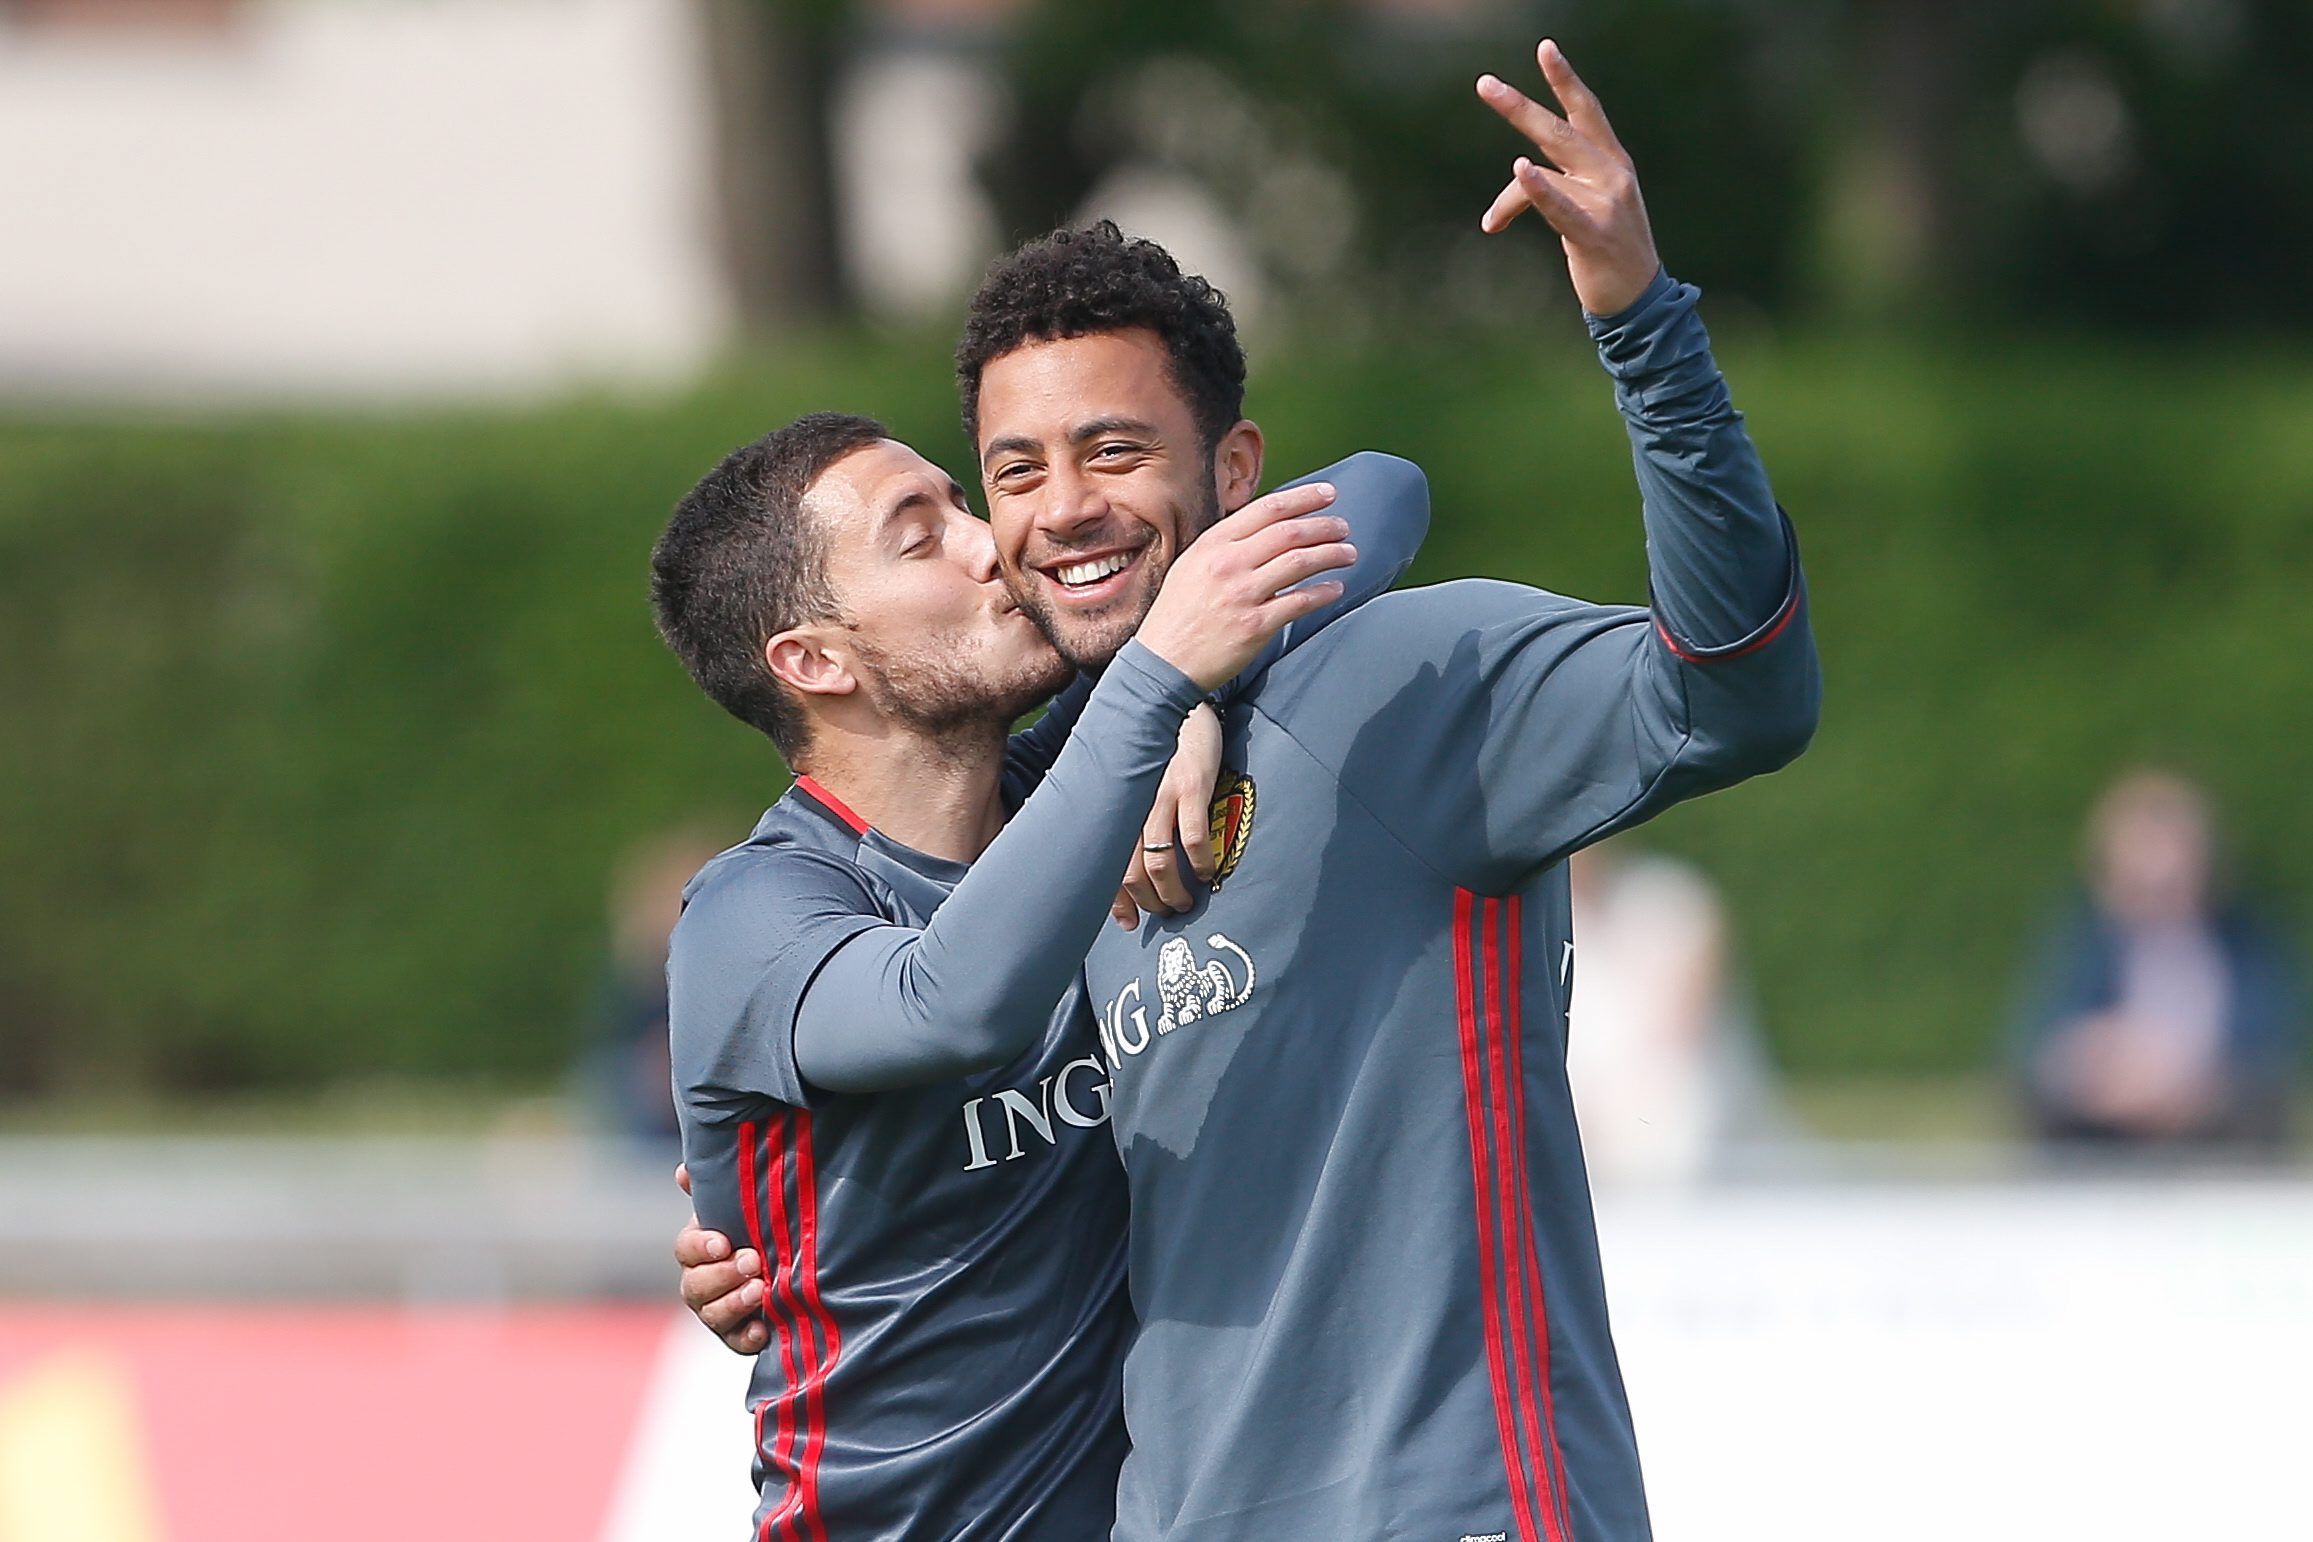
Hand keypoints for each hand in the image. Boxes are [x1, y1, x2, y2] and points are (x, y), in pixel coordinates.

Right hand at [674, 1163, 765, 1353]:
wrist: (793, 1263)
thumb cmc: (759, 1228)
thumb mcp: (742, 1205)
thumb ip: (715, 1188)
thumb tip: (684, 1170)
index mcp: (699, 1249)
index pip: (686, 1249)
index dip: (700, 1247)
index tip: (722, 1243)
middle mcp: (701, 1282)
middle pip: (696, 1285)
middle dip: (723, 1275)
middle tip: (753, 1261)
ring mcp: (717, 1311)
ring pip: (713, 1314)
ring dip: (734, 1303)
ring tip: (760, 1290)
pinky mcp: (738, 1335)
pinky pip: (735, 1342)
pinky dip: (747, 1337)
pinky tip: (762, 1329)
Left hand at [1113, 703, 1223, 928]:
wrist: (1179, 697)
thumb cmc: (1156, 745)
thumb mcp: (1130, 777)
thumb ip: (1124, 811)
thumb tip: (1127, 854)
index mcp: (1112, 805)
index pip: (1102, 863)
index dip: (1112, 900)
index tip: (1126, 922)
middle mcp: (1128, 804)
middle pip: (1127, 872)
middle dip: (1146, 902)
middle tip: (1163, 913)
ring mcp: (1158, 795)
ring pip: (1158, 862)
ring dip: (1172, 892)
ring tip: (1184, 903)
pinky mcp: (1190, 786)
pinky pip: (1194, 839)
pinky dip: (1200, 864)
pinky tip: (1207, 875)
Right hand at [1135, 482, 1352, 691]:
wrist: (1163, 661)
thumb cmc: (1177, 613)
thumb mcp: (1191, 565)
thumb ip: (1226, 545)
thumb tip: (1267, 528)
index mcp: (1213, 544)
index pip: (1267, 509)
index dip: (1303, 498)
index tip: (1327, 493)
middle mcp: (1228, 564)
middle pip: (1290, 532)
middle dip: (1324, 526)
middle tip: (1344, 527)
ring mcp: (1242, 595)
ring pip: (1300, 562)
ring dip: (1331, 554)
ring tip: (1348, 553)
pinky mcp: (1255, 626)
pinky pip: (1300, 602)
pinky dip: (1323, 592)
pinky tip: (1336, 588)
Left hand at [1475, 39, 1660, 317]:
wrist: (1639, 301)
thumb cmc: (1607, 252)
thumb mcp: (1584, 210)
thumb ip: (1556, 186)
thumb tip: (1514, 182)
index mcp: (1612, 163)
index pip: (1586, 112)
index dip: (1565, 80)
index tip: (1544, 48)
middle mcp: (1612, 175)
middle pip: (1559, 132)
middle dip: (1520, 107)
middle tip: (1484, 84)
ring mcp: (1606, 203)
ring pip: (1549, 169)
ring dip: (1511, 165)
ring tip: (1489, 151)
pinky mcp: (1594, 236)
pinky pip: (1561, 207)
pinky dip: (1539, 189)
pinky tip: (1520, 170)